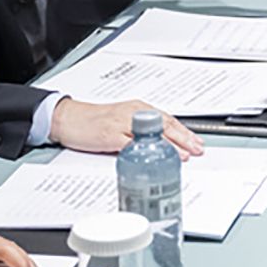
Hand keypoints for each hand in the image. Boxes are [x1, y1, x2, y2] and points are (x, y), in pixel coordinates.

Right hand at [49, 98, 203, 158]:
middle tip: (198, 149)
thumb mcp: (123, 120)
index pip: (167, 120)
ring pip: (151, 134)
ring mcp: (121, 123)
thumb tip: (162, 143)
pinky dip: (144, 151)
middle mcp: (133, 113)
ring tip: (183, 155)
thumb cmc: (95, 121)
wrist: (69, 118)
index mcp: (138, 108)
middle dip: (184, 138)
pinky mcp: (110, 134)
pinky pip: (130, 143)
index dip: (184, 132)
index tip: (197, 142)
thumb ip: (141, 129)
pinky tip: (154, 158)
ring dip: (169, 146)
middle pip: (164, 125)